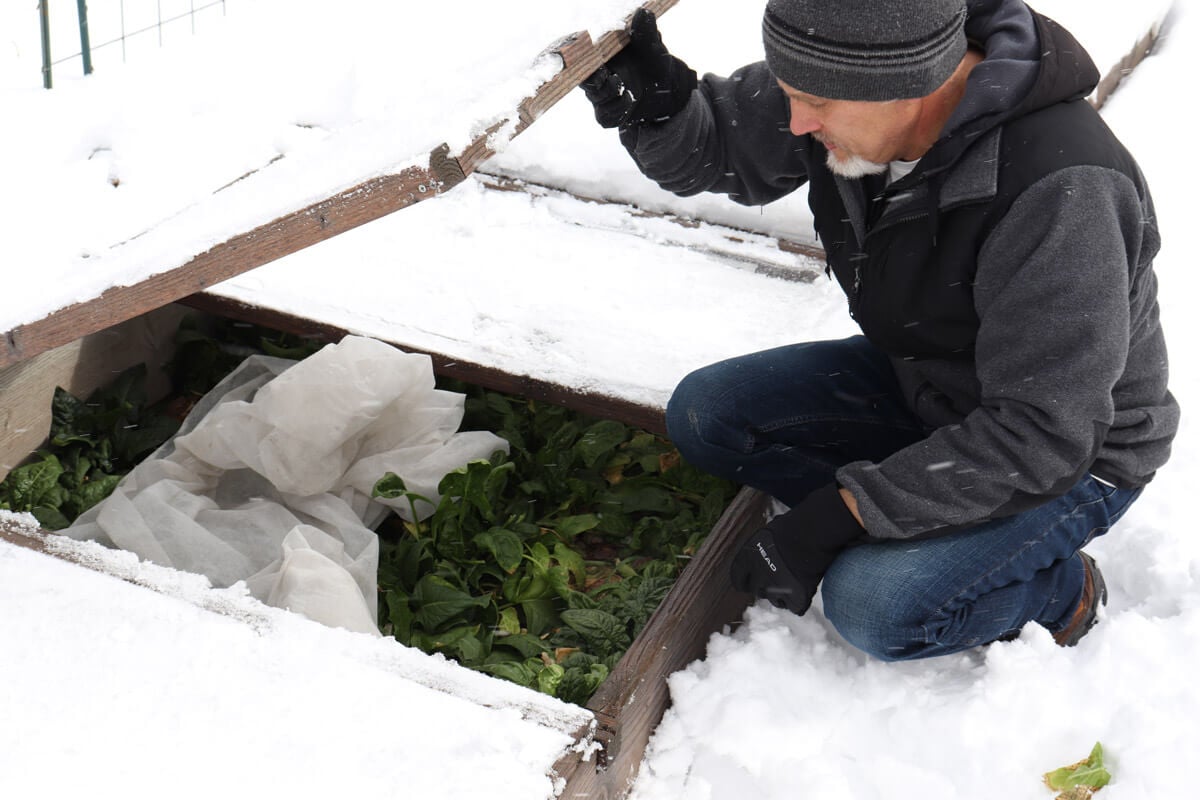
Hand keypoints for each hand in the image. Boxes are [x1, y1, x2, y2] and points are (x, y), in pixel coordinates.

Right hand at [579, 8, 697, 128]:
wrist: (668, 88)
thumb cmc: (653, 61)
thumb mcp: (652, 45)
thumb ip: (644, 31)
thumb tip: (642, 13)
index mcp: (601, 56)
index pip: (579, 56)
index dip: (576, 57)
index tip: (585, 59)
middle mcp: (597, 76)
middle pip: (584, 81)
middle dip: (595, 81)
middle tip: (610, 77)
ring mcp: (601, 96)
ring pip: (596, 99)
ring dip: (611, 95)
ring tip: (630, 90)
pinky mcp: (608, 114)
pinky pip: (605, 117)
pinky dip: (618, 111)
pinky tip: (630, 102)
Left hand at [730, 483, 866, 614]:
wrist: (817, 532)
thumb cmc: (795, 526)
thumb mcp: (767, 532)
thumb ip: (759, 549)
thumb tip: (759, 557)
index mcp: (747, 558)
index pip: (737, 579)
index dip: (745, 581)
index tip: (751, 582)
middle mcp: (758, 576)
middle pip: (757, 591)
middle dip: (766, 587)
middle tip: (780, 577)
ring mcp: (777, 589)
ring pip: (775, 600)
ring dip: (783, 594)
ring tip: (794, 579)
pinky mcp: (796, 598)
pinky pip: (795, 606)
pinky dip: (800, 600)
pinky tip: (805, 586)